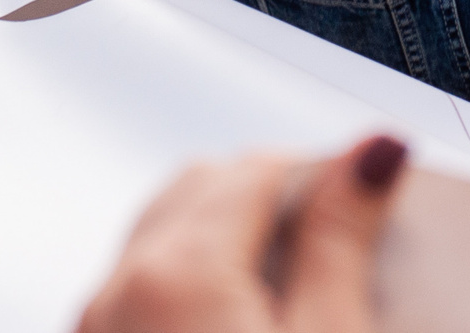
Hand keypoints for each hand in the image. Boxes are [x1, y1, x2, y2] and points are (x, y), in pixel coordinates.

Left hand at [78, 135, 406, 332]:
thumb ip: (341, 241)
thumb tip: (372, 153)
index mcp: (179, 270)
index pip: (259, 166)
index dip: (323, 172)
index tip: (368, 195)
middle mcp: (118, 290)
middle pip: (201, 187)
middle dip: (268, 196)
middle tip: (336, 239)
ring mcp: (96, 331)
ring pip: (162, 236)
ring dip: (225, 237)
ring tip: (291, 288)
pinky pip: (138, 289)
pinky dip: (189, 284)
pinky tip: (239, 324)